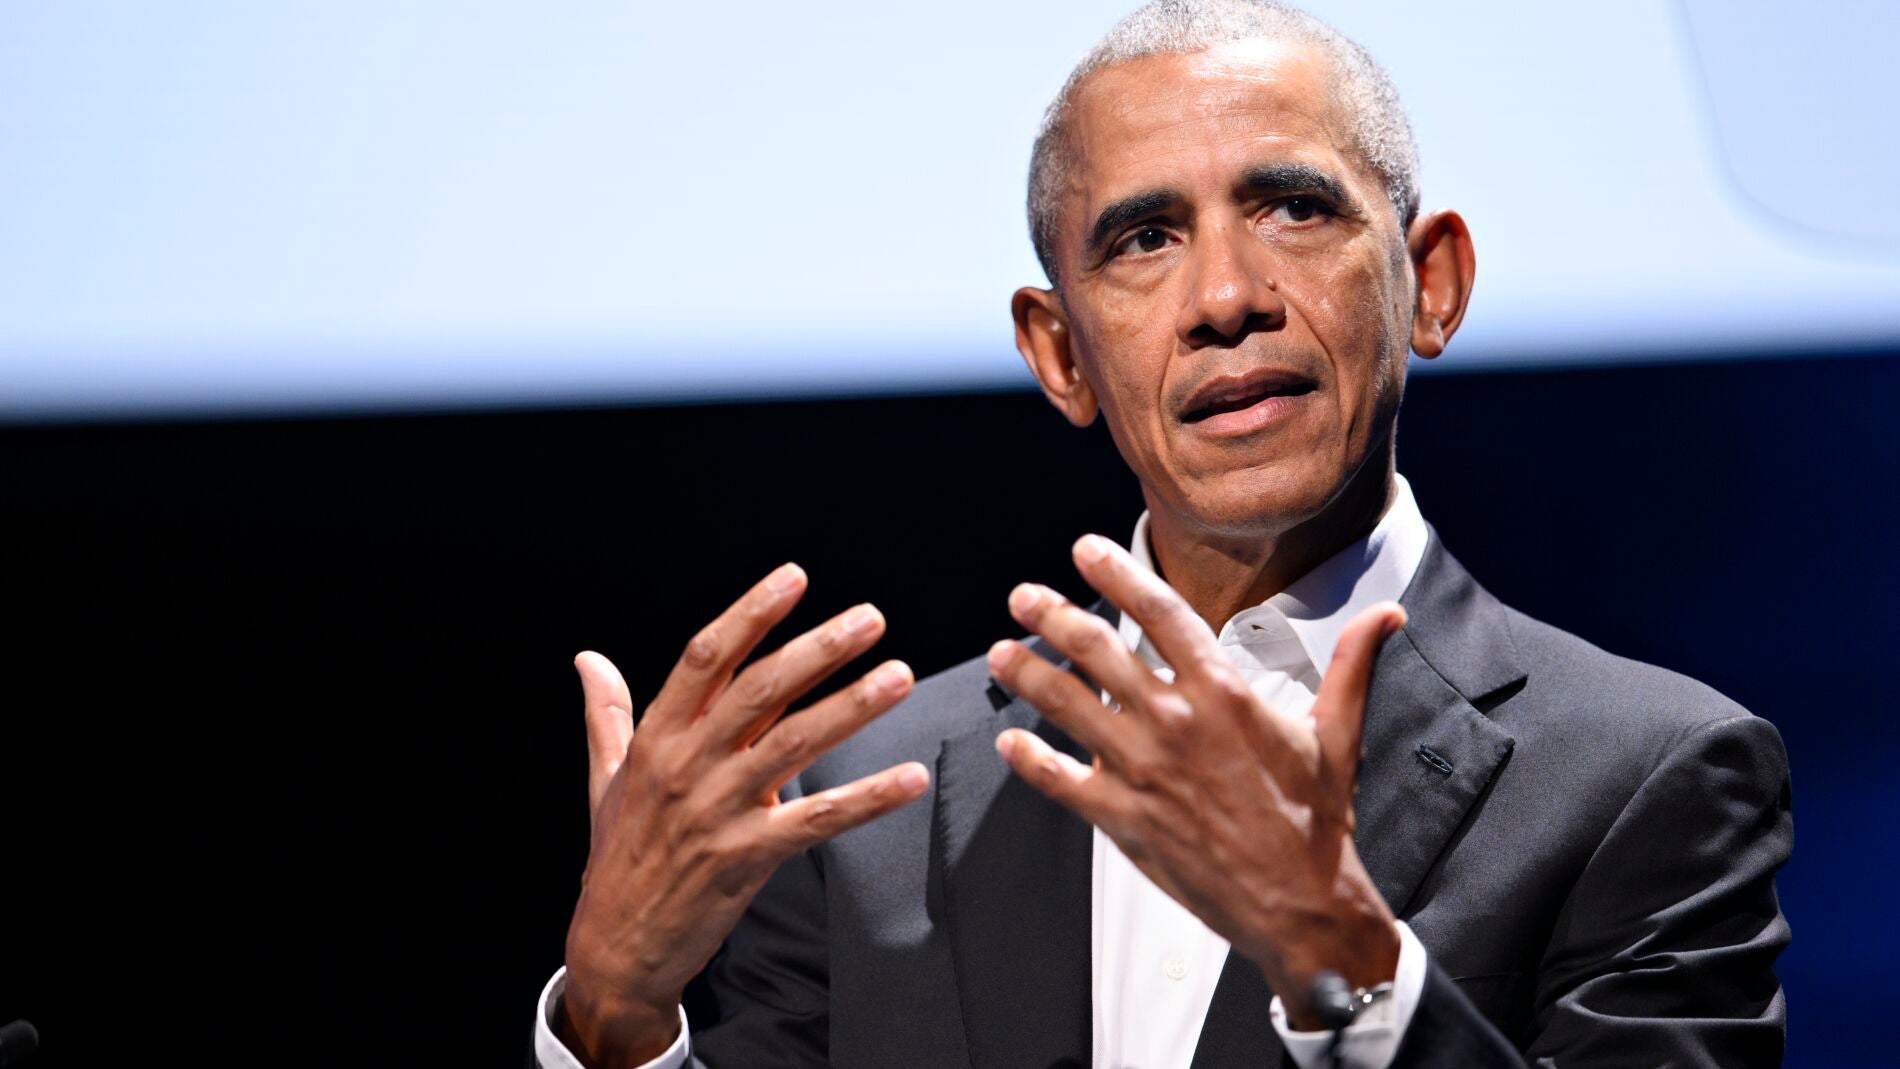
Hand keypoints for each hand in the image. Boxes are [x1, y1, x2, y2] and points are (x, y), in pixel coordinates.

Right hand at [559, 563, 929, 1067]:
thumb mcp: (607, 778)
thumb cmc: (619, 856)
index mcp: (657, 738)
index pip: (706, 658)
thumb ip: (608, 713)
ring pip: (793, 745)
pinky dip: (867, 799)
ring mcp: (716, 811)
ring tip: (898, 676)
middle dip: (819, 648)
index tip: (793, 579)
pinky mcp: (745, 857)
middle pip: (759, 690)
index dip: (750, 614)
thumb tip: (587, 659)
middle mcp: (686, 765)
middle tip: (871, 619)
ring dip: (852, 707)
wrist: (616, 947)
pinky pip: (817, 820)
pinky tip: (909, 779)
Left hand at [986, 535, 1405, 1027]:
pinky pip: (1059, 780)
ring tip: (1000, 652)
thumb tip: (1388, 614)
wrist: (1302, 903)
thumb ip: (1350, 665)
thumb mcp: (1337, 733)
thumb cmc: (1317, 818)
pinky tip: (1009, 742)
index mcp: (1224, 691)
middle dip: (1051, 614)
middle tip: (1023, 596)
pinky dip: (1028, 759)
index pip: (1160, 611)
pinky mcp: (1122, 817)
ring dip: (1026, 673)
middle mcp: (1175, 720)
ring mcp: (1143, 769)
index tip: (1084, 549)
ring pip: (1066, 705)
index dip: (1117, 572)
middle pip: (1096, 649)